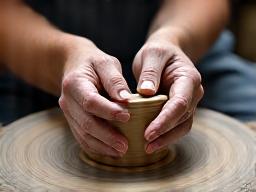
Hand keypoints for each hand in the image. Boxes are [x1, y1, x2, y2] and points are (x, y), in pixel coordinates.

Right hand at [59, 37, 130, 156]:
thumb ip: (115, 80)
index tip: (127, 117)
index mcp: (75, 83)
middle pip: (86, 123)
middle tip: (125, 145)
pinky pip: (81, 137)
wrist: (74, 65)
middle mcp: (67, 100)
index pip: (91, 101)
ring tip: (120, 151)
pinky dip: (96, 146)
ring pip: (83, 134)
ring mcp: (68, 112)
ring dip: (102, 145)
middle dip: (106, 136)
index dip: (108, 111)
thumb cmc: (93, 63)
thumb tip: (126, 100)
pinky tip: (110, 150)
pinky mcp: (72, 120)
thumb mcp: (106, 63)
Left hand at [133, 30, 203, 153]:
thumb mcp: (153, 53)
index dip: (165, 120)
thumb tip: (146, 93)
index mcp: (188, 78)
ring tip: (148, 148)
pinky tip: (152, 142)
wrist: (167, 52)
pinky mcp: (180, 108)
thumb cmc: (159, 51)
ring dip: (166, 138)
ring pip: (182, 126)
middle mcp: (193, 93)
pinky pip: (176, 125)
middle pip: (182, 118)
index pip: (179, 103)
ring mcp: (188, 102)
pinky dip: (166, 135)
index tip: (149, 132)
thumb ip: (150, 72)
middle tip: (146, 145)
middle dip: (165, 133)